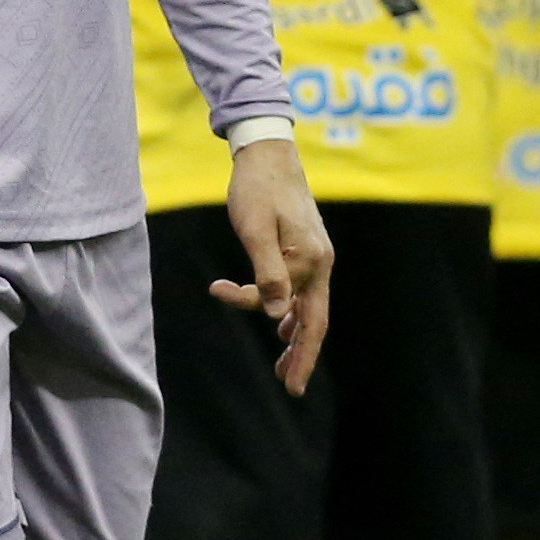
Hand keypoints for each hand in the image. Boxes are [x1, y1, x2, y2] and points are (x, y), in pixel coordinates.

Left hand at [216, 137, 332, 394]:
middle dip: (303, 354)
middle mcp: (320, 262)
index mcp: (312, 260)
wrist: (267, 151)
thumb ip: (267, 272)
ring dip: (295, 336)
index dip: (267, 320)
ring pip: (310, 307)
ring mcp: (316, 256)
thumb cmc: (257, 188)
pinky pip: (303, 290)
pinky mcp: (305, 249)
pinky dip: (292, 311)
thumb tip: (276, 315)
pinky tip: (282, 324)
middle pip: (316, 320)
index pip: (296, 310)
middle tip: (291, 389)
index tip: (218, 290)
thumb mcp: (255, 229)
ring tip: (283, 368)